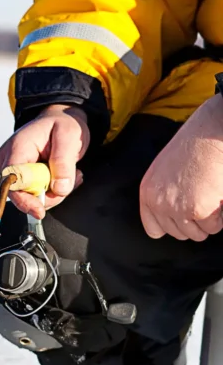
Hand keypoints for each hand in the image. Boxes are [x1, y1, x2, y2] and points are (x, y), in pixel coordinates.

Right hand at [0, 104, 89, 218]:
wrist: (60, 119)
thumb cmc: (62, 123)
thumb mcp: (69, 136)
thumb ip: (64, 162)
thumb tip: (59, 189)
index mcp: (17, 148)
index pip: (11, 182)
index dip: (24, 200)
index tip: (39, 210)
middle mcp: (8, 161)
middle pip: (19, 194)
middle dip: (46, 195)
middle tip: (69, 182)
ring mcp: (12, 171)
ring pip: (28, 197)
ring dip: (52, 192)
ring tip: (69, 174)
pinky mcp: (20, 178)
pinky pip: (33, 194)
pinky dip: (50, 190)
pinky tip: (61, 176)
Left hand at [140, 95, 222, 240]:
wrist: (211, 130)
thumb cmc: (195, 144)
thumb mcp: (165, 170)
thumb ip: (164, 194)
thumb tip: (173, 217)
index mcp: (148, 192)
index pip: (154, 230)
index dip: (174, 226)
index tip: (185, 217)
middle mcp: (159, 203)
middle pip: (179, 234)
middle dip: (195, 223)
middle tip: (205, 201)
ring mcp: (178, 208)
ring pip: (197, 234)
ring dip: (209, 221)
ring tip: (212, 197)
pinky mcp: (198, 209)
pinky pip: (213, 227)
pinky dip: (220, 216)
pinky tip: (219, 196)